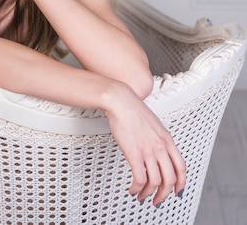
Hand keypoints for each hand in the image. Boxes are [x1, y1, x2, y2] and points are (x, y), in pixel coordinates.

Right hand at [106, 82, 185, 206]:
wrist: (121, 101)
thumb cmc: (133, 110)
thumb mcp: (153, 124)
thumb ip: (158, 139)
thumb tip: (156, 152)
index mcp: (167, 139)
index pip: (181, 167)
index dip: (181, 183)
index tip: (177, 191)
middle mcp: (161, 146)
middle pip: (171, 179)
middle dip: (165, 194)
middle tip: (158, 201)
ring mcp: (148, 150)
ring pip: (156, 182)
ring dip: (149, 194)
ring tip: (142, 196)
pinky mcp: (135, 153)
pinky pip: (140, 179)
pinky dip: (137, 188)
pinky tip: (133, 189)